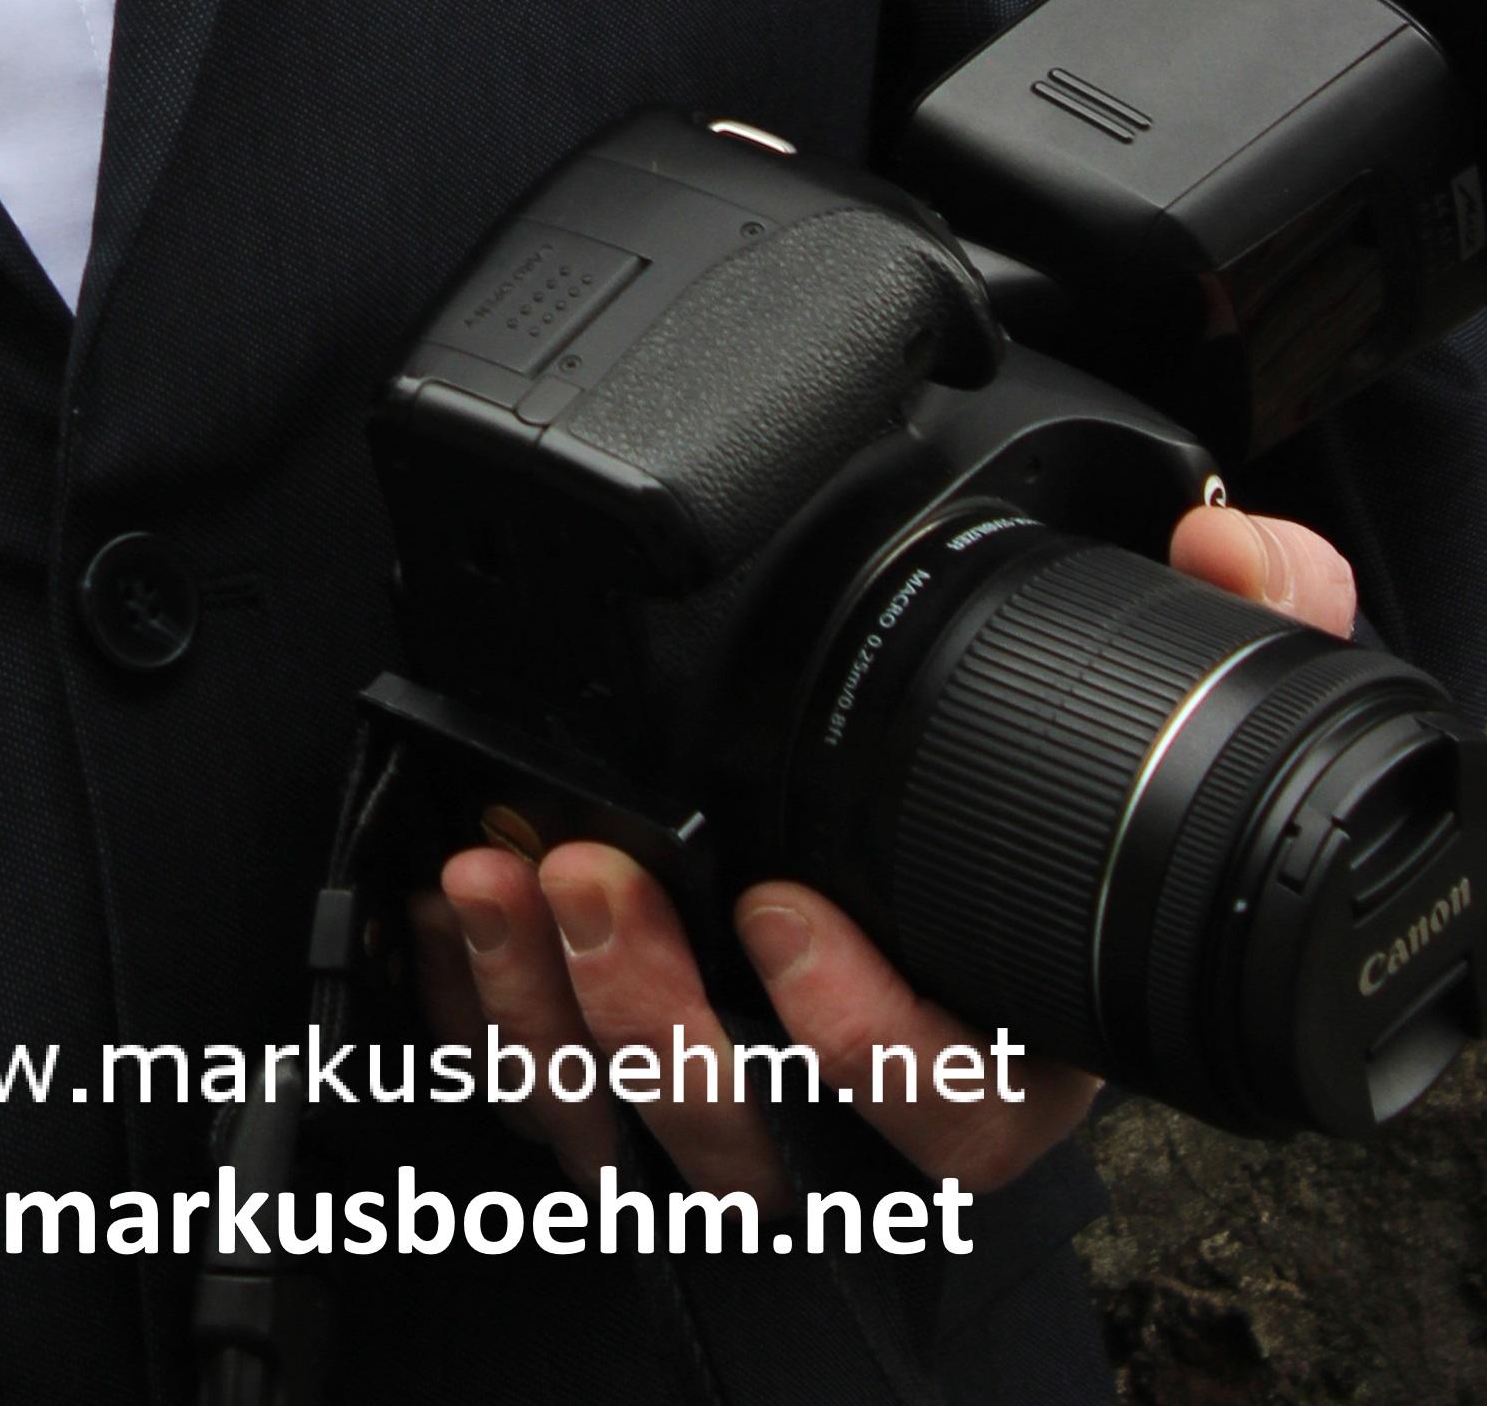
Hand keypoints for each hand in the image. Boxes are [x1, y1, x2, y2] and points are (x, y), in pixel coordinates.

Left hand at [410, 501, 1355, 1208]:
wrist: (962, 929)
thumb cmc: (1045, 852)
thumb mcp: (1158, 740)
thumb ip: (1232, 636)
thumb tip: (1244, 553)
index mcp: (1006, 1056)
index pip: (947, 1113)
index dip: (866, 1040)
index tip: (787, 914)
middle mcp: (869, 1115)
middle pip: (754, 1139)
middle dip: (654, 1016)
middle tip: (592, 873)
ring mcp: (745, 1114)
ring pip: (630, 1134)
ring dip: (549, 1010)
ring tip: (499, 872)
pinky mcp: (633, 1095)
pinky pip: (541, 1098)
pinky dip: (480, 1013)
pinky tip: (447, 912)